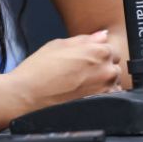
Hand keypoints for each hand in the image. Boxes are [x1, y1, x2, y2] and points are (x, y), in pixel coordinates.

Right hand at [8, 29, 122, 112]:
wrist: (27, 95)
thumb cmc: (39, 69)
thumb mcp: (58, 45)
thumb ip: (85, 40)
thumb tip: (102, 35)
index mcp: (97, 52)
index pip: (112, 49)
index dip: (98, 52)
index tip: (87, 57)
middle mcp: (105, 71)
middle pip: (114, 66)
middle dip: (102, 66)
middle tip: (81, 70)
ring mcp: (105, 90)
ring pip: (113, 82)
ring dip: (103, 81)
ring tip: (81, 84)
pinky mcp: (100, 106)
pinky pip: (110, 98)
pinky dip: (101, 95)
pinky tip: (84, 94)